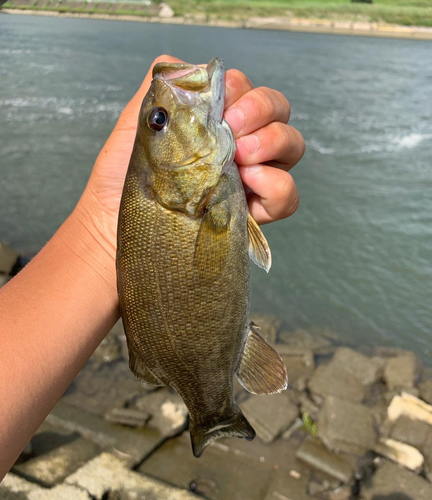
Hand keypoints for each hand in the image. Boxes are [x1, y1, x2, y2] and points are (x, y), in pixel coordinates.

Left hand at [76, 55, 304, 266]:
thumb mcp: (138, 123)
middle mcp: (239, 144)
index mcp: (216, 121)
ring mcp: (251, 178)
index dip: (240, 90)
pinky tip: (249, 183)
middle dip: (262, 110)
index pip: (246, 90)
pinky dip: (278, 185)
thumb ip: (163, 88)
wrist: (118, 224)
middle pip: (279, 110)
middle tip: (233, 130)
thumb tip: (188, 67)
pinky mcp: (255, 212)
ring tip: (241, 158)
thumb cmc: (125, 177)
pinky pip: (288, 195)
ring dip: (274, 142)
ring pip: (293, 145)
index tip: (219, 107)